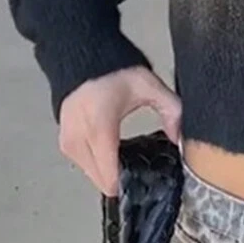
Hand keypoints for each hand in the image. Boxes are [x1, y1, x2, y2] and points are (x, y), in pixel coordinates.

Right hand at [59, 66, 181, 196]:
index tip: (147, 180)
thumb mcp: (149, 86)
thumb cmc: (113, 72)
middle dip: (122, 179)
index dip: (130, 183)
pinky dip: (99, 164)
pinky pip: (85, 166)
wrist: (82, 58)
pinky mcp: (64, 144)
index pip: (109, 174)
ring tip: (127, 157)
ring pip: (93, 176)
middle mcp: (79, 139)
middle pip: (102, 181)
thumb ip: (171, 111)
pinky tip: (113, 152)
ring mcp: (68, 143)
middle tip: (141, 167)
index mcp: (100, 127)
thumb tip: (179, 138)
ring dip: (110, 172)